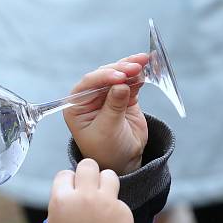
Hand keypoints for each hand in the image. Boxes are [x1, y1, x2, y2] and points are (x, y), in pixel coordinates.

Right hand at [45, 159, 132, 222]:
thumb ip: (64, 202)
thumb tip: (74, 188)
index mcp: (61, 199)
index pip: (65, 174)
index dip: (69, 183)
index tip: (71, 193)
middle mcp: (84, 196)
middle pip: (89, 165)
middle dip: (88, 174)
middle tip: (89, 187)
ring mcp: (106, 203)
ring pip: (109, 175)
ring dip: (105, 184)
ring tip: (103, 199)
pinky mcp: (123, 212)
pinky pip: (120, 201)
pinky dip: (116, 209)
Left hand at [64, 53, 148, 174]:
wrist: (123, 161)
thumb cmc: (106, 150)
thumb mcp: (107, 130)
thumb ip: (113, 107)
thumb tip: (121, 85)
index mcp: (76, 106)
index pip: (88, 84)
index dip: (103, 77)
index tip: (119, 76)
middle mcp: (89, 98)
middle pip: (103, 76)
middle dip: (119, 69)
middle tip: (135, 66)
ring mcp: (106, 96)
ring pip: (118, 75)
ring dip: (130, 67)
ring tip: (143, 61)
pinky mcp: (123, 96)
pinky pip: (130, 82)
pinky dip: (138, 76)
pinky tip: (146, 69)